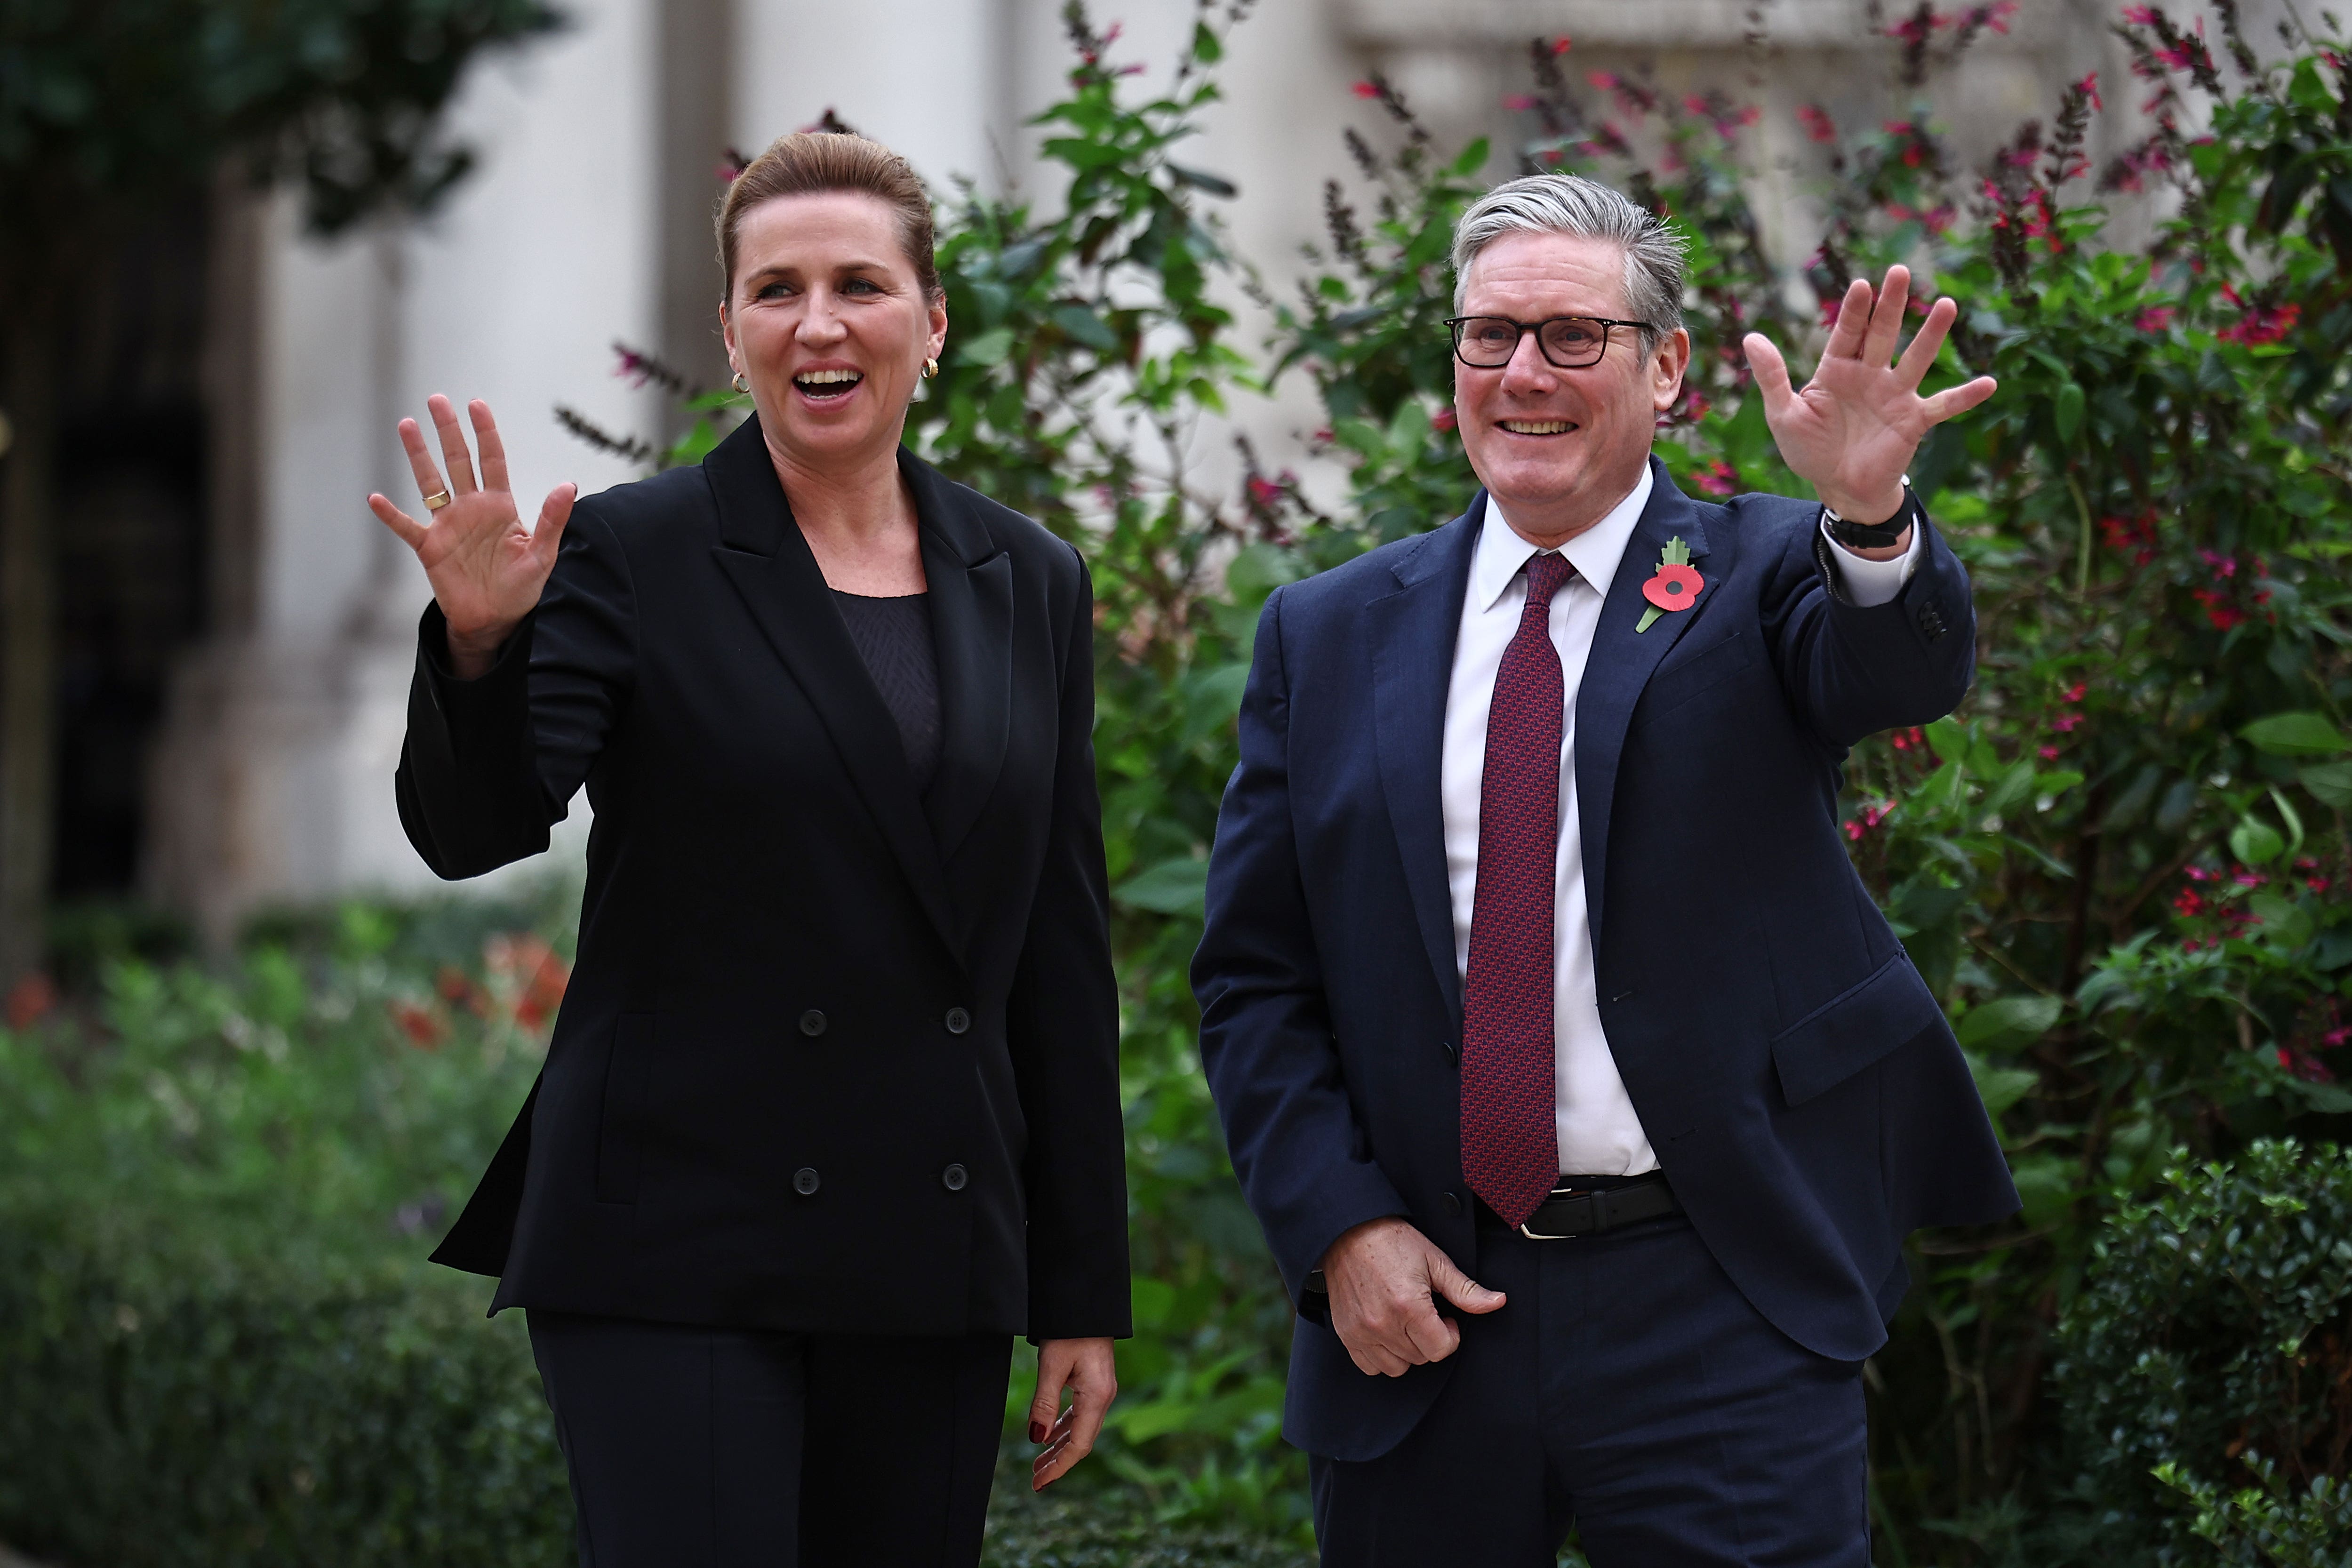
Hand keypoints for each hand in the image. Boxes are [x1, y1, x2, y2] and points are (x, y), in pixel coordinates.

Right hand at [366, 394, 576, 679]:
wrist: (496, 620)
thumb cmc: (521, 587)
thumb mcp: (543, 554)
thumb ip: (553, 519)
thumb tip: (569, 485)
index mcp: (500, 506)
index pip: (492, 460)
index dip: (485, 432)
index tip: (476, 404)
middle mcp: (472, 508)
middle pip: (458, 461)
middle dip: (448, 431)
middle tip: (436, 399)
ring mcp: (448, 525)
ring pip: (430, 482)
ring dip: (418, 455)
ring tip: (406, 424)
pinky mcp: (430, 547)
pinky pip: (406, 526)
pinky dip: (391, 514)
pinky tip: (376, 498)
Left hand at [1027, 1337, 1115, 1490]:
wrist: (1086, 1300)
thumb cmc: (1069, 1328)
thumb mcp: (1052, 1365)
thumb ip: (1044, 1403)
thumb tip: (1036, 1439)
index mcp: (1096, 1396)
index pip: (1078, 1445)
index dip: (1059, 1467)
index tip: (1039, 1483)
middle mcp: (1103, 1397)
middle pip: (1081, 1441)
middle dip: (1058, 1462)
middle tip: (1035, 1480)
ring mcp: (1100, 1389)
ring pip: (1080, 1428)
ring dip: (1060, 1446)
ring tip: (1038, 1463)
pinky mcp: (1094, 1381)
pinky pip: (1080, 1413)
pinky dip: (1064, 1427)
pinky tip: (1050, 1434)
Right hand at [1319, 1216, 1504, 1376]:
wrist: (1348, 1231)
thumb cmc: (1393, 1242)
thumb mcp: (1435, 1261)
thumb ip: (1466, 1290)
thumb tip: (1499, 1302)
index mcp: (1409, 1306)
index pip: (1441, 1349)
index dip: (1450, 1333)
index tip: (1444, 1316)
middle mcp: (1383, 1324)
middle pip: (1421, 1358)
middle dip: (1430, 1340)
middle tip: (1424, 1314)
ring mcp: (1361, 1332)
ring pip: (1397, 1368)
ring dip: (1407, 1351)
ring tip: (1405, 1323)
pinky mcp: (1346, 1334)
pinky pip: (1371, 1367)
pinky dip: (1382, 1356)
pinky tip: (1386, 1331)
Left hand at [1742, 265, 1997, 527]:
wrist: (1838, 488)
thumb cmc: (1810, 450)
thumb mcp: (1783, 414)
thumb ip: (1771, 377)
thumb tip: (1750, 336)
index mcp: (1837, 369)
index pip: (1847, 332)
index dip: (1854, 310)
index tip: (1861, 285)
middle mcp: (1870, 375)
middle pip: (1882, 334)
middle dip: (1890, 305)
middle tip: (1900, 271)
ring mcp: (1895, 395)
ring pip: (1916, 358)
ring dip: (1931, 334)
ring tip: (1946, 303)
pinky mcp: (1913, 421)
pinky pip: (1943, 406)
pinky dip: (1965, 396)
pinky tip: (1989, 382)